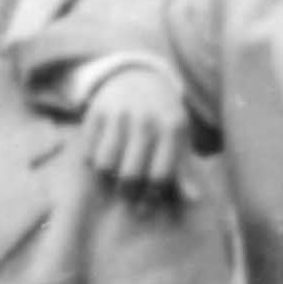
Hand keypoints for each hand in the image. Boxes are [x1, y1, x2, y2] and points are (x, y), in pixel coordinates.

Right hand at [81, 65, 191, 202]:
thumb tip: (193, 199)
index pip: (161, 175)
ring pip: (105, 165)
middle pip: (131, 174)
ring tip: (114, 176)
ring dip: (108, 178)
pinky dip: (93, 160)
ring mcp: (119, 114)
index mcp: (172, 126)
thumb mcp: (178, 137)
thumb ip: (184, 168)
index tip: (145, 206)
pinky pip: (89, 152)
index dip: (152, 196)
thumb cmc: (161, 116)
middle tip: (127, 196)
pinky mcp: (96, 112)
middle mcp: (146, 119)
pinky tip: (103, 156)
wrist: (136, 77)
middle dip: (128, 192)